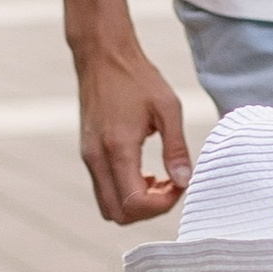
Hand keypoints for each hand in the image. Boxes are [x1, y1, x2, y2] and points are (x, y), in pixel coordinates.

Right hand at [75, 40, 190, 225]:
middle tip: (170, 186)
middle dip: (148, 210)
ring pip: (108, 207)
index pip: (135, 202)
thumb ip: (176, 148)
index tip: (179, 183)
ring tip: (158, 180)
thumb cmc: (137, 78)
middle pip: (118, 214)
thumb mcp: (168, 108)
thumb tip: (185, 180)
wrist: (102, 56)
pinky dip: (125, 193)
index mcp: (118, 147)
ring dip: (136, 204)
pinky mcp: (88, 155)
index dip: (163, 204)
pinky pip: (104, 191)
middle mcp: (97, 158)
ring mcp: (89, 158)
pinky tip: (144, 173)